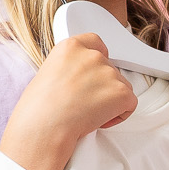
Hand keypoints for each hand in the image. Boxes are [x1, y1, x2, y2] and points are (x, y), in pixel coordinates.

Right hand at [0, 34, 136, 169]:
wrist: (43, 127)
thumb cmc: (38, 108)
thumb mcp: (48, 72)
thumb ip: (70, 67)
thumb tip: (81, 77)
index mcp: (71, 47)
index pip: (95, 43)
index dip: (98, 59)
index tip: (93, 73)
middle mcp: (92, 55)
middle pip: (109, 68)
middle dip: (102, 85)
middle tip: (84, 103)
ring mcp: (109, 73)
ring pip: (121, 86)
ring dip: (110, 100)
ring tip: (87, 113)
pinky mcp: (121, 92)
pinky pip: (130, 104)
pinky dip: (119, 115)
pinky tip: (99, 121)